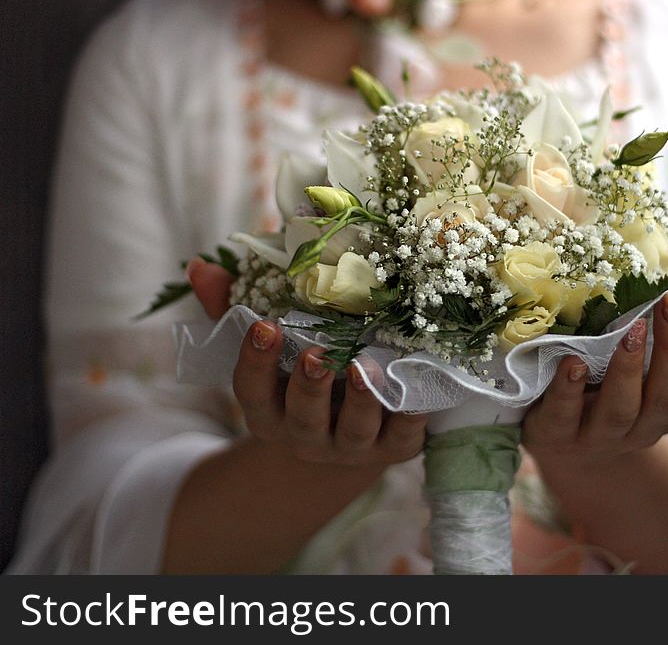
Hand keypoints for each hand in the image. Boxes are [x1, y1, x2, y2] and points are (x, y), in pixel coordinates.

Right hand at [186, 256, 426, 467]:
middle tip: (317, 356)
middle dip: (309, 387)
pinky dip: (412, 416)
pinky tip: (419, 391)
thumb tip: (201, 267)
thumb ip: (234, 306)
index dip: (256, 362)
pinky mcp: (393, 448)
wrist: (351, 432)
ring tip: (365, 368)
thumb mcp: (269, 345)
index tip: (265, 326)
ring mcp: (351, 446)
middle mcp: (306, 433)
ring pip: (353, 432)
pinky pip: (403, 437)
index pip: (251, 391)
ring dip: (360, 402)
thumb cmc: (302, 372)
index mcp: (270, 408)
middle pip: (302, 417)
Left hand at [523, 240, 667, 471]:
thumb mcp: (658, 347)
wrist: (569, 445)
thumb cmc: (622, 381)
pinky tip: (572, 363)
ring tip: (630, 328)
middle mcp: (650, 423)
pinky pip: (565, 416)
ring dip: (629, 369)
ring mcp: (603, 434)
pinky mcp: (558, 435)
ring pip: (623, 409)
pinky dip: (569, 390)